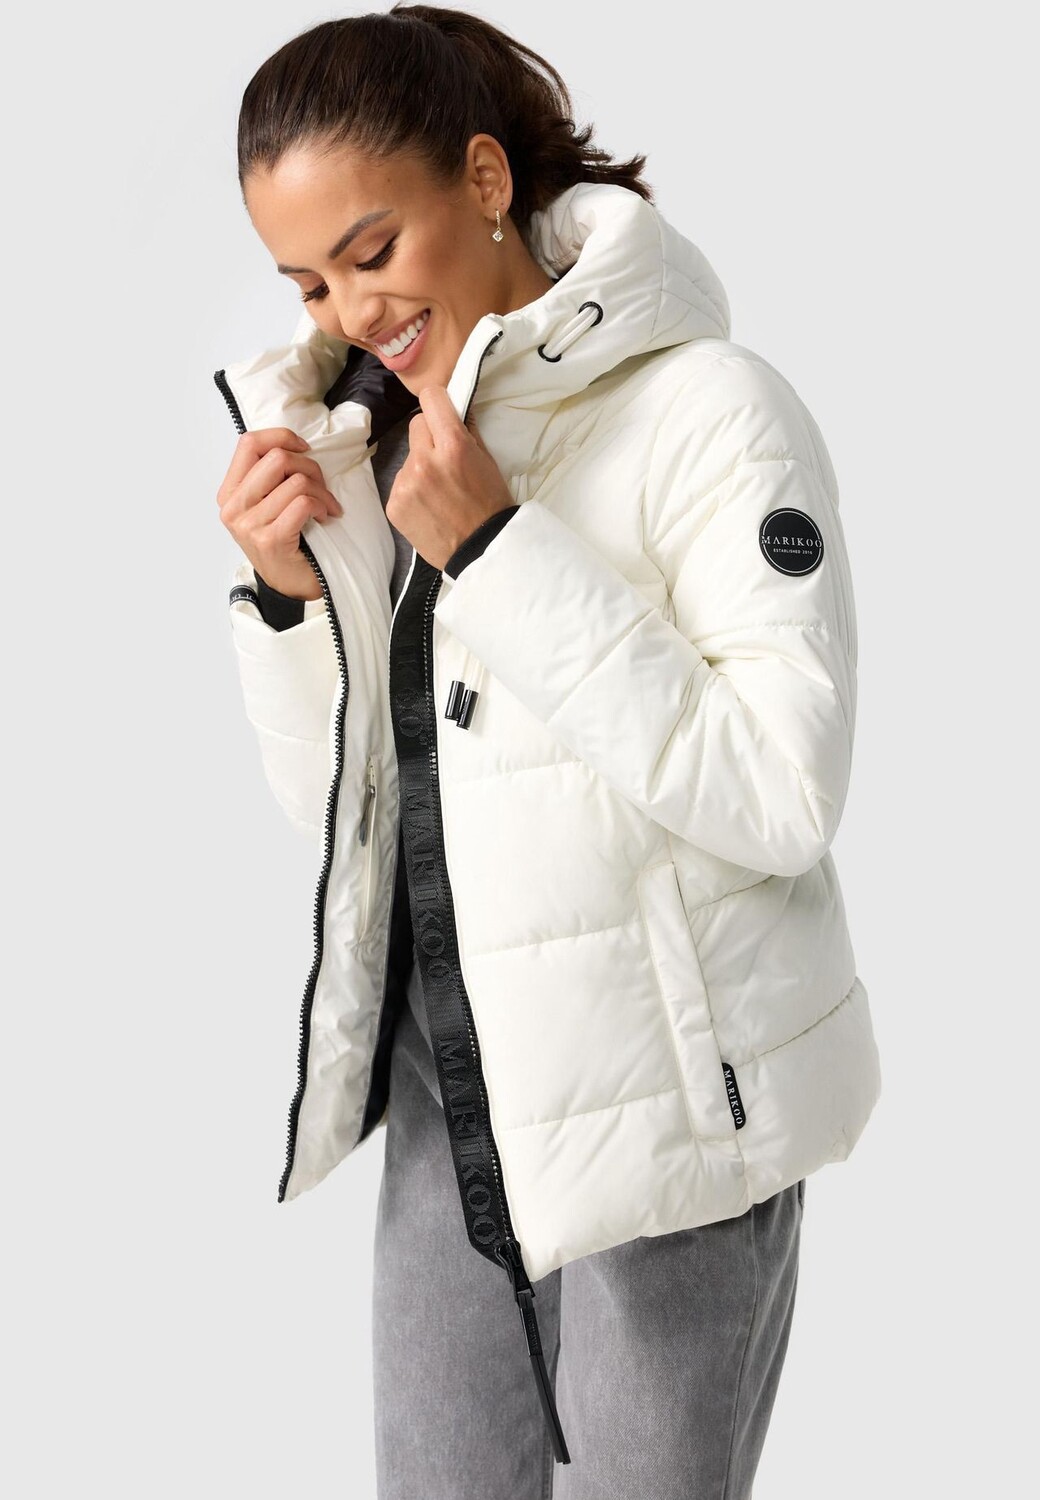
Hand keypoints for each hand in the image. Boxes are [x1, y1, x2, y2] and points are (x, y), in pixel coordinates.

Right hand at [216, 428, 343, 599]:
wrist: (288, 587)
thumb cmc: (283, 541)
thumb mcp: (266, 505)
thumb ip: (268, 476)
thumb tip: (292, 446)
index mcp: (229, 493)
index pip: (248, 443)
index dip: (281, 437)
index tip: (304, 448)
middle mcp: (234, 507)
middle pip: (277, 458)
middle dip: (309, 467)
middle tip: (320, 486)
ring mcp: (249, 525)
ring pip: (296, 482)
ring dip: (321, 492)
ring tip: (325, 506)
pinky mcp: (270, 539)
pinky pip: (303, 503)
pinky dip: (322, 506)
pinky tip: (325, 517)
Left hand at [386, 386, 514, 571]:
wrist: (480, 550)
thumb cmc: (490, 505)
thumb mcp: (487, 461)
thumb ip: (467, 431)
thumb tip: (455, 407)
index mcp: (453, 445)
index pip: (430, 398)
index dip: (438, 403)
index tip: (442, 413)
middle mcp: (424, 460)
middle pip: (416, 425)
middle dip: (430, 437)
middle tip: (445, 460)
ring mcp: (406, 483)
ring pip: (408, 457)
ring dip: (420, 467)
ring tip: (439, 492)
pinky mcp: (394, 504)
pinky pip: (399, 483)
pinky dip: (411, 491)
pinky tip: (428, 507)